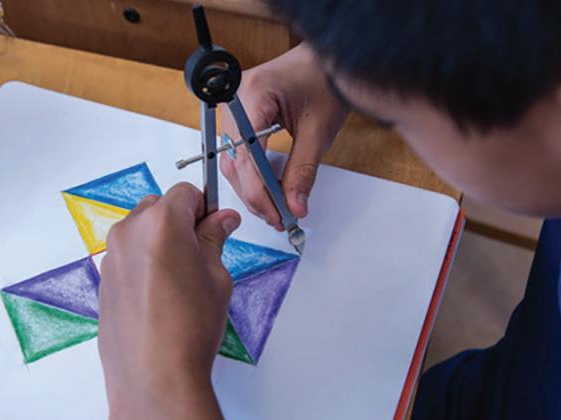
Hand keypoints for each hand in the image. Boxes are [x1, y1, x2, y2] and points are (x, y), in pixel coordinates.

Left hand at [98, 183, 239, 419]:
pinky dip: (146, 262)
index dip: (205, 208)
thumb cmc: (189, 328)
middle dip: (182, 222)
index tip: (216, 227)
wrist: (153, 377)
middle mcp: (129, 232)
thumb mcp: (216, 278)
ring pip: (142, 231)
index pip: (186, 193)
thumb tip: (221, 220)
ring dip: (162, 242)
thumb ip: (214, 240)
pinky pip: (129, 256)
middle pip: (159, 207)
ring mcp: (111, 256)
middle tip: (203, 255)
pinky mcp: (103, 280)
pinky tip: (162, 297)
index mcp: (161, 223)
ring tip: (182, 282)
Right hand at [220, 43, 349, 229]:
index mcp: (252, 95)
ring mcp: (234, 106)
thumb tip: (295, 205)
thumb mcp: (318, 131)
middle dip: (255, 194)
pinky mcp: (241, 114)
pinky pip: (239, 151)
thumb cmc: (324, 81)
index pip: (245, 157)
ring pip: (233, 160)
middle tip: (279, 217)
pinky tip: (270, 189)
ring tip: (276, 208)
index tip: (276, 214)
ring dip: (253, 187)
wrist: (327, 61)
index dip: (259, 193)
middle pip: (234, 162)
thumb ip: (303, 171)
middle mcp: (235, 99)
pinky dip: (253, 173)